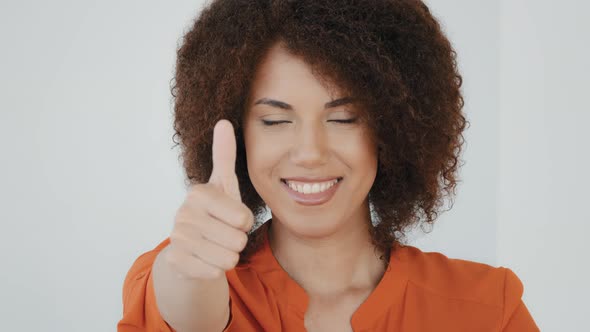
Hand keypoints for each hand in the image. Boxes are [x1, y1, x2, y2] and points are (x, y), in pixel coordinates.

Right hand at [164, 119, 253, 278]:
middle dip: (236, 241)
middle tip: (222, 233)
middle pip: (238, 240)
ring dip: (227, 256)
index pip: (244, 218)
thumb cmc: (214, 213)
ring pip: (228, 258)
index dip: (244, 222)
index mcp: (199, 193)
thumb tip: (223, 122)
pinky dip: (215, 269)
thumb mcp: (223, 185)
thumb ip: (224, 155)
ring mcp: (178, 239)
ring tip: (215, 245)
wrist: (190, 247)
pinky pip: (215, 273)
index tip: (230, 216)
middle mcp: (184, 214)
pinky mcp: (177, 262)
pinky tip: (205, 258)